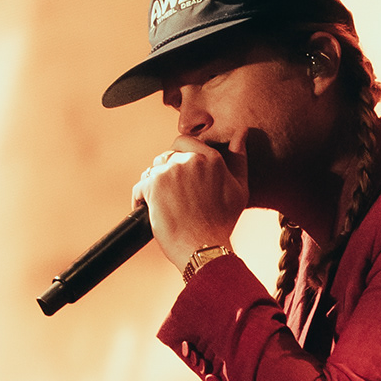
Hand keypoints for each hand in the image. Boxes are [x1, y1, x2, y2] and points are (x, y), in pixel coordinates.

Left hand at [133, 136, 247, 273]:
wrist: (203, 248)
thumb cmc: (222, 223)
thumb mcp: (239, 189)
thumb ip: (239, 159)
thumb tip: (240, 132)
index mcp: (211, 158)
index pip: (184, 141)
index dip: (179, 158)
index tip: (181, 178)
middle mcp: (191, 160)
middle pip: (166, 157)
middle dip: (166, 174)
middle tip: (173, 198)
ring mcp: (170, 171)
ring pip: (152, 171)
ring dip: (154, 187)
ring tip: (163, 207)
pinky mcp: (153, 185)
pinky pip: (140, 188)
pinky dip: (141, 201)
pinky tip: (150, 213)